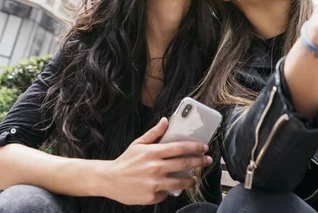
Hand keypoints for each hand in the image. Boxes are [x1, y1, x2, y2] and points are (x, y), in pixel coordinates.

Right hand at [95, 118, 211, 204]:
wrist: (110, 180)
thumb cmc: (126, 161)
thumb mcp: (138, 143)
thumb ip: (154, 133)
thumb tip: (166, 120)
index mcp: (153, 152)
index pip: (179, 148)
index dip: (195, 147)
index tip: (205, 147)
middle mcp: (155, 167)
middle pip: (184, 164)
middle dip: (199, 161)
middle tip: (208, 160)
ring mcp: (154, 183)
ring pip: (179, 182)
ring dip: (190, 179)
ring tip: (194, 178)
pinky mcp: (151, 196)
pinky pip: (166, 193)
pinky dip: (170, 190)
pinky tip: (171, 187)